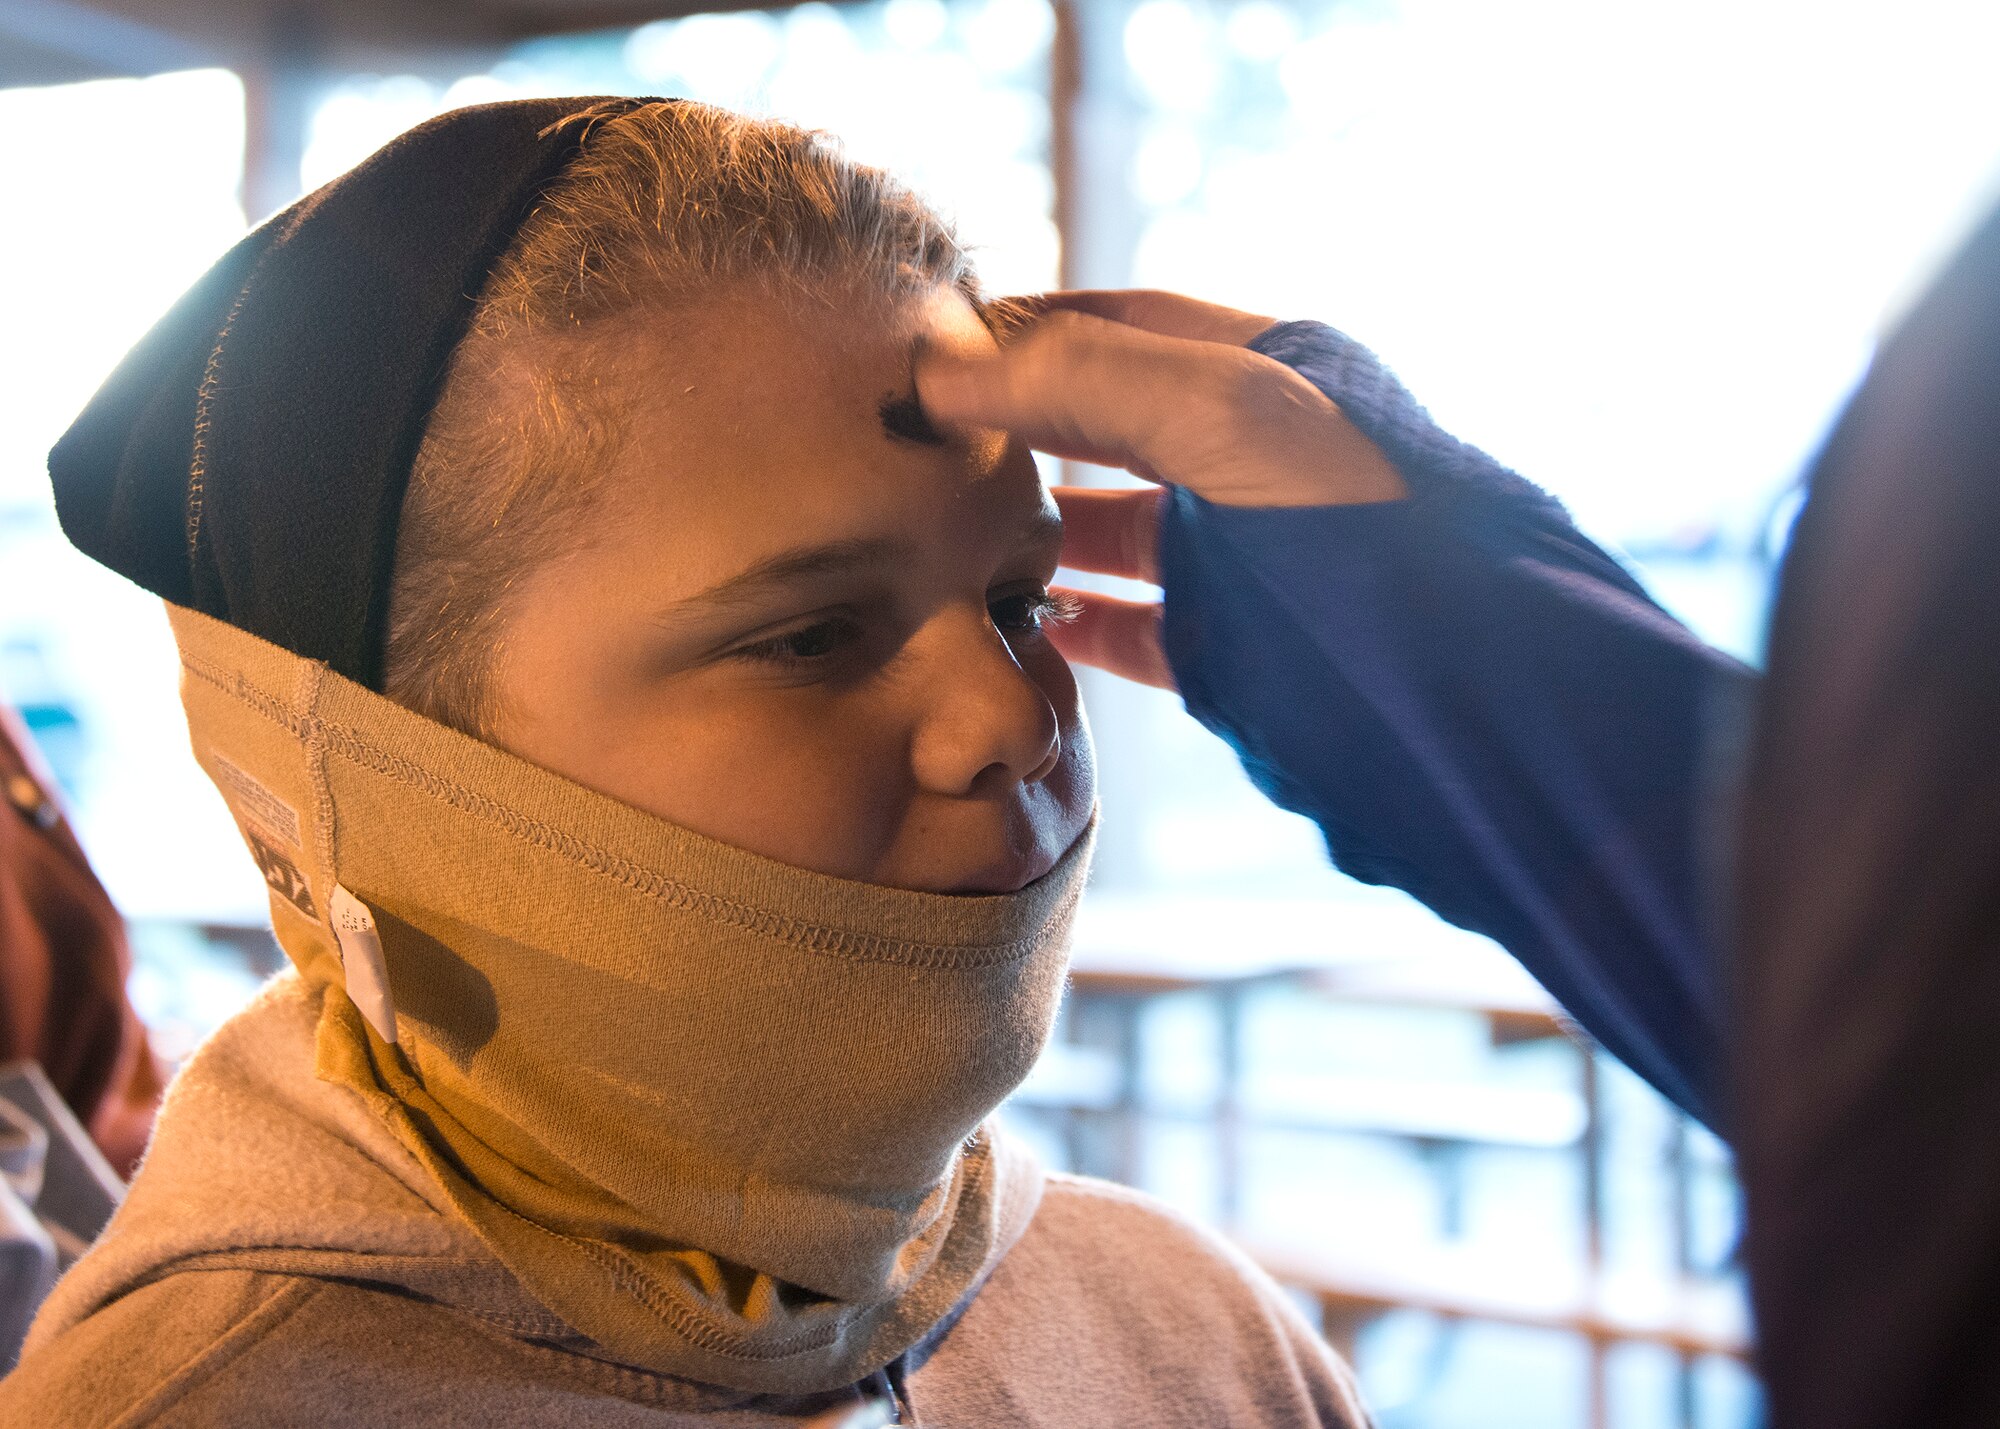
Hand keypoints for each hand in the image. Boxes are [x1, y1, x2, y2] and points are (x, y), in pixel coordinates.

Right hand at [917, 290, 1403, 690]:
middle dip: (1018, 430)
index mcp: (1265, 370)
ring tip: (948, 534)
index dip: (1026, 330)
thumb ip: (1082, 376)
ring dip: (1036, 531)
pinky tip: (1020, 622)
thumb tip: (947, 368)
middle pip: (1108, 426)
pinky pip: (1137, 626)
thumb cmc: (1345, 515)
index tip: (934, 352)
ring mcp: (1244, 549)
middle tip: (920, 444)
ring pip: (1116, 530)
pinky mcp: (1237, 641)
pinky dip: (1076, 624)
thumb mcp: (1217, 410)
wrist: (1445, 670)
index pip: (1120, 326)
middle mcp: (1253, 453)